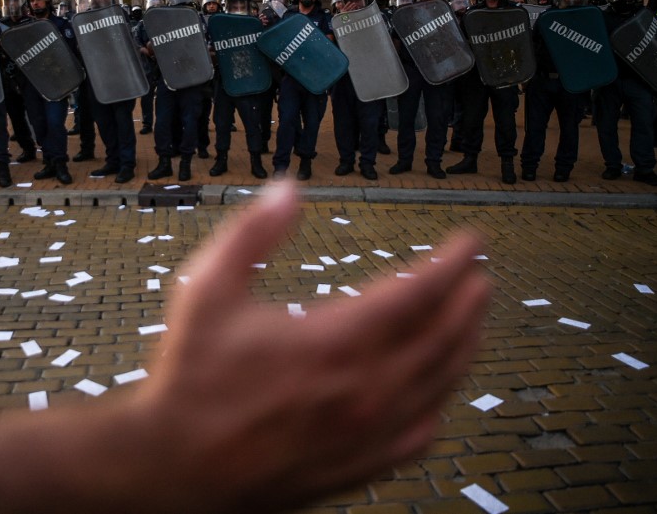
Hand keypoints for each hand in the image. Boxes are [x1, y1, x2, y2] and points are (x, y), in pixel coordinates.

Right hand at [133, 181, 490, 511]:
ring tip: (475, 319)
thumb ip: (251, 234)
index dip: (451, 264)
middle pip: (441, 338)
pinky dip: (441, 402)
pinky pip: (421, 431)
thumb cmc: (189, 379)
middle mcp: (362, 390)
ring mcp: (366, 433)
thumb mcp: (206, 291)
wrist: (176, 469)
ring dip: (465, 345)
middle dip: (468, 301)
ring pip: (439, 384)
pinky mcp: (359, 465)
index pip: (417, 294)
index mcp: (333, 342)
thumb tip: (289, 187)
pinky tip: (441, 390)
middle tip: (480, 274)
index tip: (471, 243)